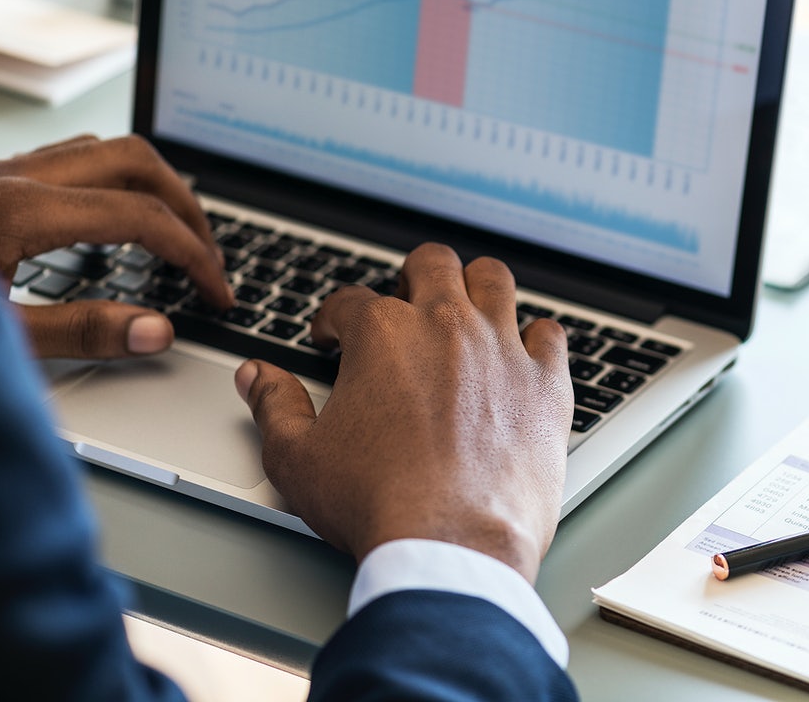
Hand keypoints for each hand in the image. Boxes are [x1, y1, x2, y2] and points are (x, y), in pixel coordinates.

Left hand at [0, 134, 232, 358]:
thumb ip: (77, 332)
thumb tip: (157, 330)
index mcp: (18, 209)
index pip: (141, 216)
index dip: (193, 256)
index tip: (215, 291)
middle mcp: (12, 176)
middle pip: (135, 161)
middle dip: (186, 208)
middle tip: (208, 257)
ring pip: (102, 151)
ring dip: (151, 188)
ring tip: (173, 235)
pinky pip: (68, 162)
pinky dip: (111, 186)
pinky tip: (112, 225)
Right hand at [234, 242, 573, 581]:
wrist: (451, 544)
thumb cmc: (376, 503)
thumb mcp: (298, 458)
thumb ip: (274, 406)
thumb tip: (257, 376)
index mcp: (383, 334)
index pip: (351, 301)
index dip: (335, 319)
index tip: (333, 338)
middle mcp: (446, 325)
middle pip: (432, 264)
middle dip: (412, 278)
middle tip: (406, 307)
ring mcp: (502, 349)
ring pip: (494, 279)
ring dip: (476, 286)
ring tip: (466, 309)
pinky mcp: (546, 383)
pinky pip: (551, 334)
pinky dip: (536, 338)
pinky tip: (523, 354)